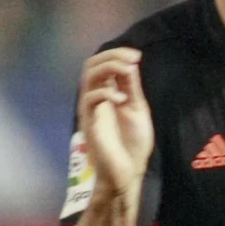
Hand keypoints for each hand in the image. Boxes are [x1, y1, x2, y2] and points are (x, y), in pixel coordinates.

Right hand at [76, 48, 154, 197]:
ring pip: (88, 78)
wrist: (128, 170)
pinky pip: (89, 100)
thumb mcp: (137, 109)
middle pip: (91, 66)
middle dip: (111, 56)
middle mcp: (96, 98)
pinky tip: (121, 98)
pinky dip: (105, 93)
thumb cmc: (132, 143)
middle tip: (132, 58)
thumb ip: (131, 88)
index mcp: (108, 93)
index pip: (103, 65)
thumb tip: (130, 64)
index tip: (136, 55)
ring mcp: (91, 109)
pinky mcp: (89, 122)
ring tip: (127, 71)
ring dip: (108, 68)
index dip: (118, 55)